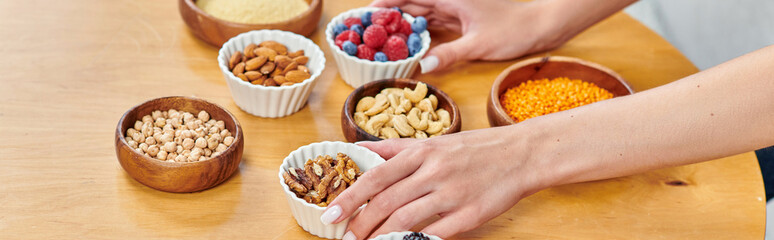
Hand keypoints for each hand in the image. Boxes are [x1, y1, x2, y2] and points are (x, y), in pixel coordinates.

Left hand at [321, 128, 545, 238]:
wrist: (521, 154)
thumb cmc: (475, 149)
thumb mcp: (434, 141)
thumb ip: (394, 148)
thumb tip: (358, 151)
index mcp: (421, 152)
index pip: (375, 176)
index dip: (349, 198)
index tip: (330, 215)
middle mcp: (433, 172)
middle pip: (385, 202)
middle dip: (360, 224)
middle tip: (346, 237)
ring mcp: (451, 194)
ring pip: (404, 221)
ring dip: (379, 238)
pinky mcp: (469, 214)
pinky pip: (434, 234)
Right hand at [370, 0, 566, 72]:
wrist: (542, 26)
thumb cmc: (514, 29)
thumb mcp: (479, 44)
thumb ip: (448, 54)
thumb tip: (420, 68)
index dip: (386, 3)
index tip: (365, 13)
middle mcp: (449, 0)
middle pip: (411, 5)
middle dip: (388, 17)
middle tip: (365, 32)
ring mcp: (455, 10)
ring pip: (420, 15)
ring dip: (401, 26)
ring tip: (379, 40)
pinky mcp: (461, 21)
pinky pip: (433, 25)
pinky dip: (419, 33)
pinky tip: (407, 45)